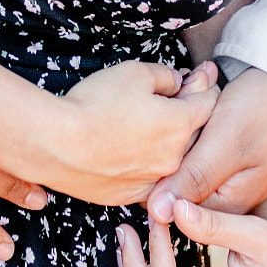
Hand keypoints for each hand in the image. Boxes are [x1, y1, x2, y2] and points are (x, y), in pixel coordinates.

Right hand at [55, 61, 218, 206]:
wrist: (58, 145)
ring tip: (147, 123)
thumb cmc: (96, 104)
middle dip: (188, 113)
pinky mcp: (131, 194)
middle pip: (194, 132)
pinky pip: (149, 176)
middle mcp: (175, 157)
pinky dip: (146, 163)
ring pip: (171, 157)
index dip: (204, 86)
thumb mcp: (134, 72)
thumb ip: (164, 75)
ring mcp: (154, 180)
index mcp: (181, 124)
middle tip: (174, 97)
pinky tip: (130, 149)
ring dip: (167, 141)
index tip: (199, 78)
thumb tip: (177, 82)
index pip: (208, 102)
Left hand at [147, 64, 266, 218]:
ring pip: (185, 156)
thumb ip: (193, 179)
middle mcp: (225, 198)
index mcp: (223, 204)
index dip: (163, 153)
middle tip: (194, 97)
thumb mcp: (227, 144)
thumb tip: (155, 213)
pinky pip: (199, 145)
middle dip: (176, 136)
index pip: (168, 194)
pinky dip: (199, 120)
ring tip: (206, 92)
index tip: (173, 119)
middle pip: (175, 175)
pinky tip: (213, 100)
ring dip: (187, 125)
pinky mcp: (229, 159)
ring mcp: (227, 178)